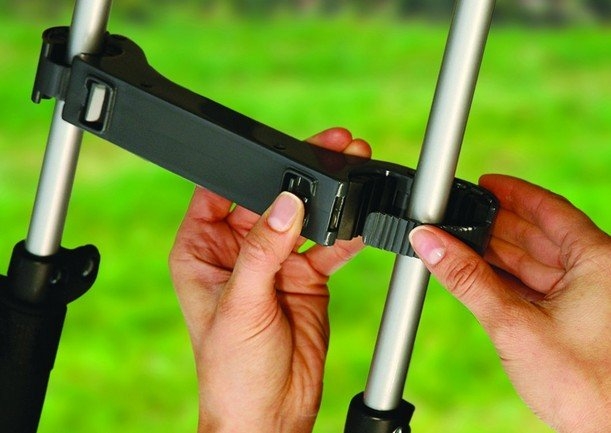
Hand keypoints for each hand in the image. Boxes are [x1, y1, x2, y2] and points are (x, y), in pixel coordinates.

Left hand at [169, 128, 370, 432]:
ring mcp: (274, 263)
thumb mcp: (240, 305)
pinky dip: (343, 235)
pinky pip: (327, 246)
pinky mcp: (305, 277)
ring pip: (301, 218)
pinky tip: (356, 225)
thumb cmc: (232, 371)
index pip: (219, 192)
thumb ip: (263, 251)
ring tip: (347, 179)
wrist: (272, 413)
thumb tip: (287, 203)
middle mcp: (238, 252)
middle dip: (295, 180)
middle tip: (325, 154)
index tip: (276, 153)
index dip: (245, 171)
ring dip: (324, 202)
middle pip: (268, 198)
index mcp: (202, 250)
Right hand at [409, 174, 610, 432]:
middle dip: (497, 225)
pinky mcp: (573, 319)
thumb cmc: (585, 386)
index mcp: (598, 260)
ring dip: (497, 254)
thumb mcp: (514, 324)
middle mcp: (596, 273)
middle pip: (539, 234)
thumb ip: (467, 279)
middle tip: (458, 216)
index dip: (514, 193)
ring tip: (459, 243)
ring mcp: (585, 297)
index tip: (485, 182)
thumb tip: (429, 242)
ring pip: (535, 262)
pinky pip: (534, 287)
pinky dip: (506, 280)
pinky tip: (479, 275)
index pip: (550, 209)